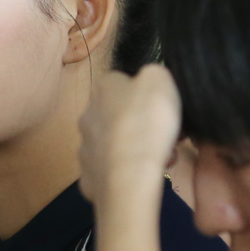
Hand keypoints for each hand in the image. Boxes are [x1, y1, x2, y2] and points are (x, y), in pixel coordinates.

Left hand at [79, 65, 181, 208]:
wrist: (129, 175)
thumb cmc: (146, 121)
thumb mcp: (160, 80)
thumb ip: (152, 74)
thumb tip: (146, 81)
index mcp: (102, 88)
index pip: (121, 81)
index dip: (144, 93)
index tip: (161, 108)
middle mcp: (87, 115)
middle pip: (117, 114)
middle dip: (140, 124)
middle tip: (164, 136)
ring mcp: (85, 148)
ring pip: (115, 144)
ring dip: (135, 148)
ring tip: (160, 158)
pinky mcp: (88, 177)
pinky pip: (109, 171)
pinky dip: (125, 172)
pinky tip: (141, 176)